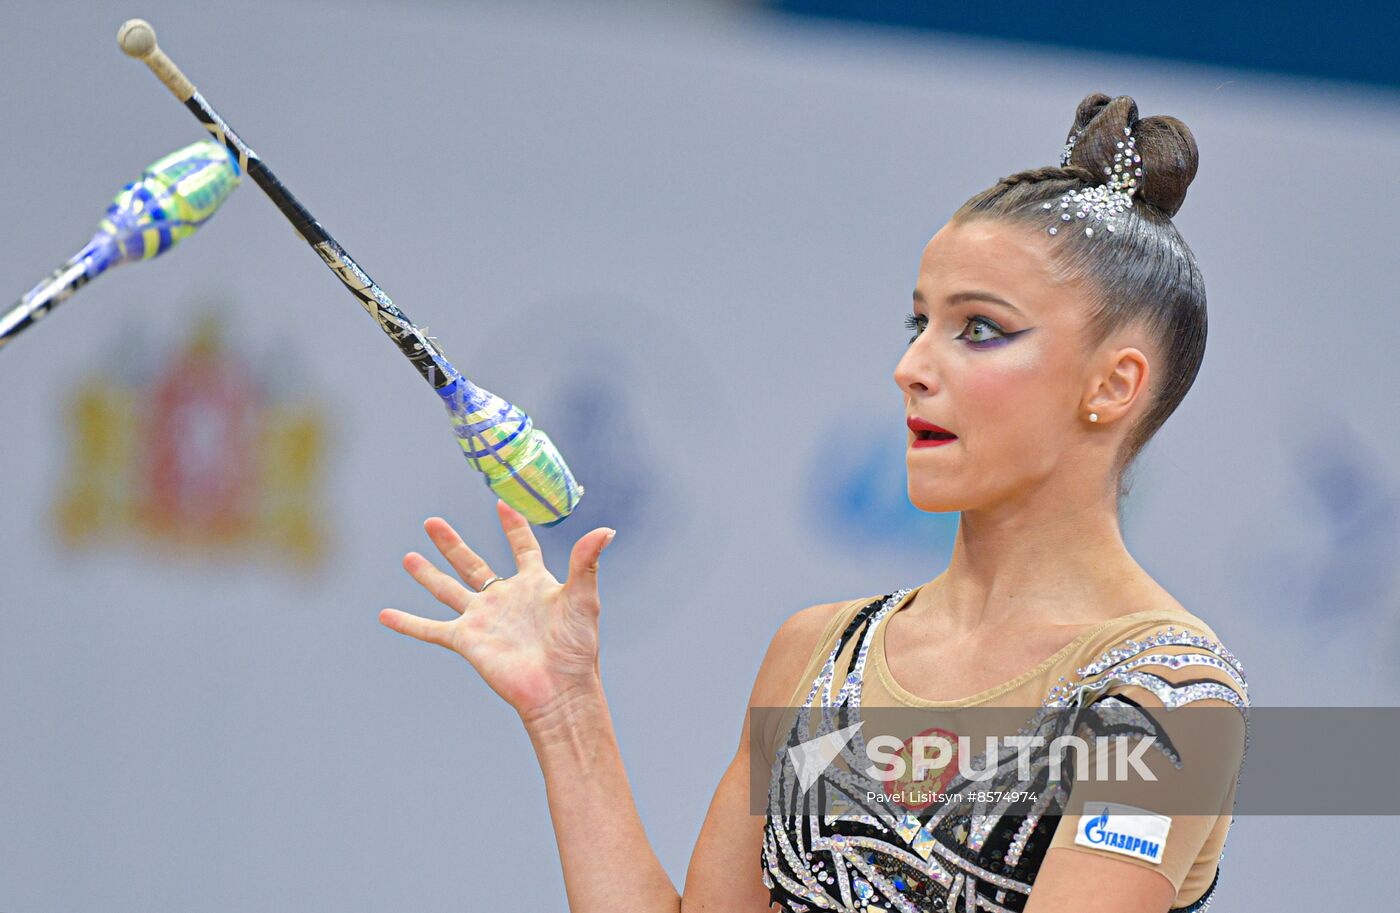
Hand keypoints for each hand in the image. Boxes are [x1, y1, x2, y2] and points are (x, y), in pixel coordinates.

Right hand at [379, 499, 616, 724]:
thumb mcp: (583, 598)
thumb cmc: (576, 647)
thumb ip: (587, 562)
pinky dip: (407, 622)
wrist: (558, 689)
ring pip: (448, 589)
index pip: (522, 547)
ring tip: (407, 556)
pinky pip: (431, 628)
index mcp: (534, 583)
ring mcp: (483, 619)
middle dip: (452, 543)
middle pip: (472, 563)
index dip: (514, 526)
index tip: (502, 502)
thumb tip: (606, 530)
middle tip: (432, 521)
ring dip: (427, 573)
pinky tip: (385, 614)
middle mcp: (505, 598)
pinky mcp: (467, 640)